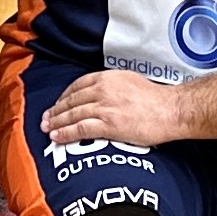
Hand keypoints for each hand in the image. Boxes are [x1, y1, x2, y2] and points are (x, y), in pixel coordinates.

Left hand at [41, 69, 188, 148]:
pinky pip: (80, 129)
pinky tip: (57, 137)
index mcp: (108, 77)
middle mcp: (103, 90)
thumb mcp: (130, 81)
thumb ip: (112, 85)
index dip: (64, 96)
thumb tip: (101, 94)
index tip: (57, 104)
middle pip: (71, 100)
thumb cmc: (156, 99)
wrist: (170, 110)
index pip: (77, 85)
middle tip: (46, 118)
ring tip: (47, 129)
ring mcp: (105, 107)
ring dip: (56, 123)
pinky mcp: (109, 124)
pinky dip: (66, 133)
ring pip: (72, 114)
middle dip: (56, 110)